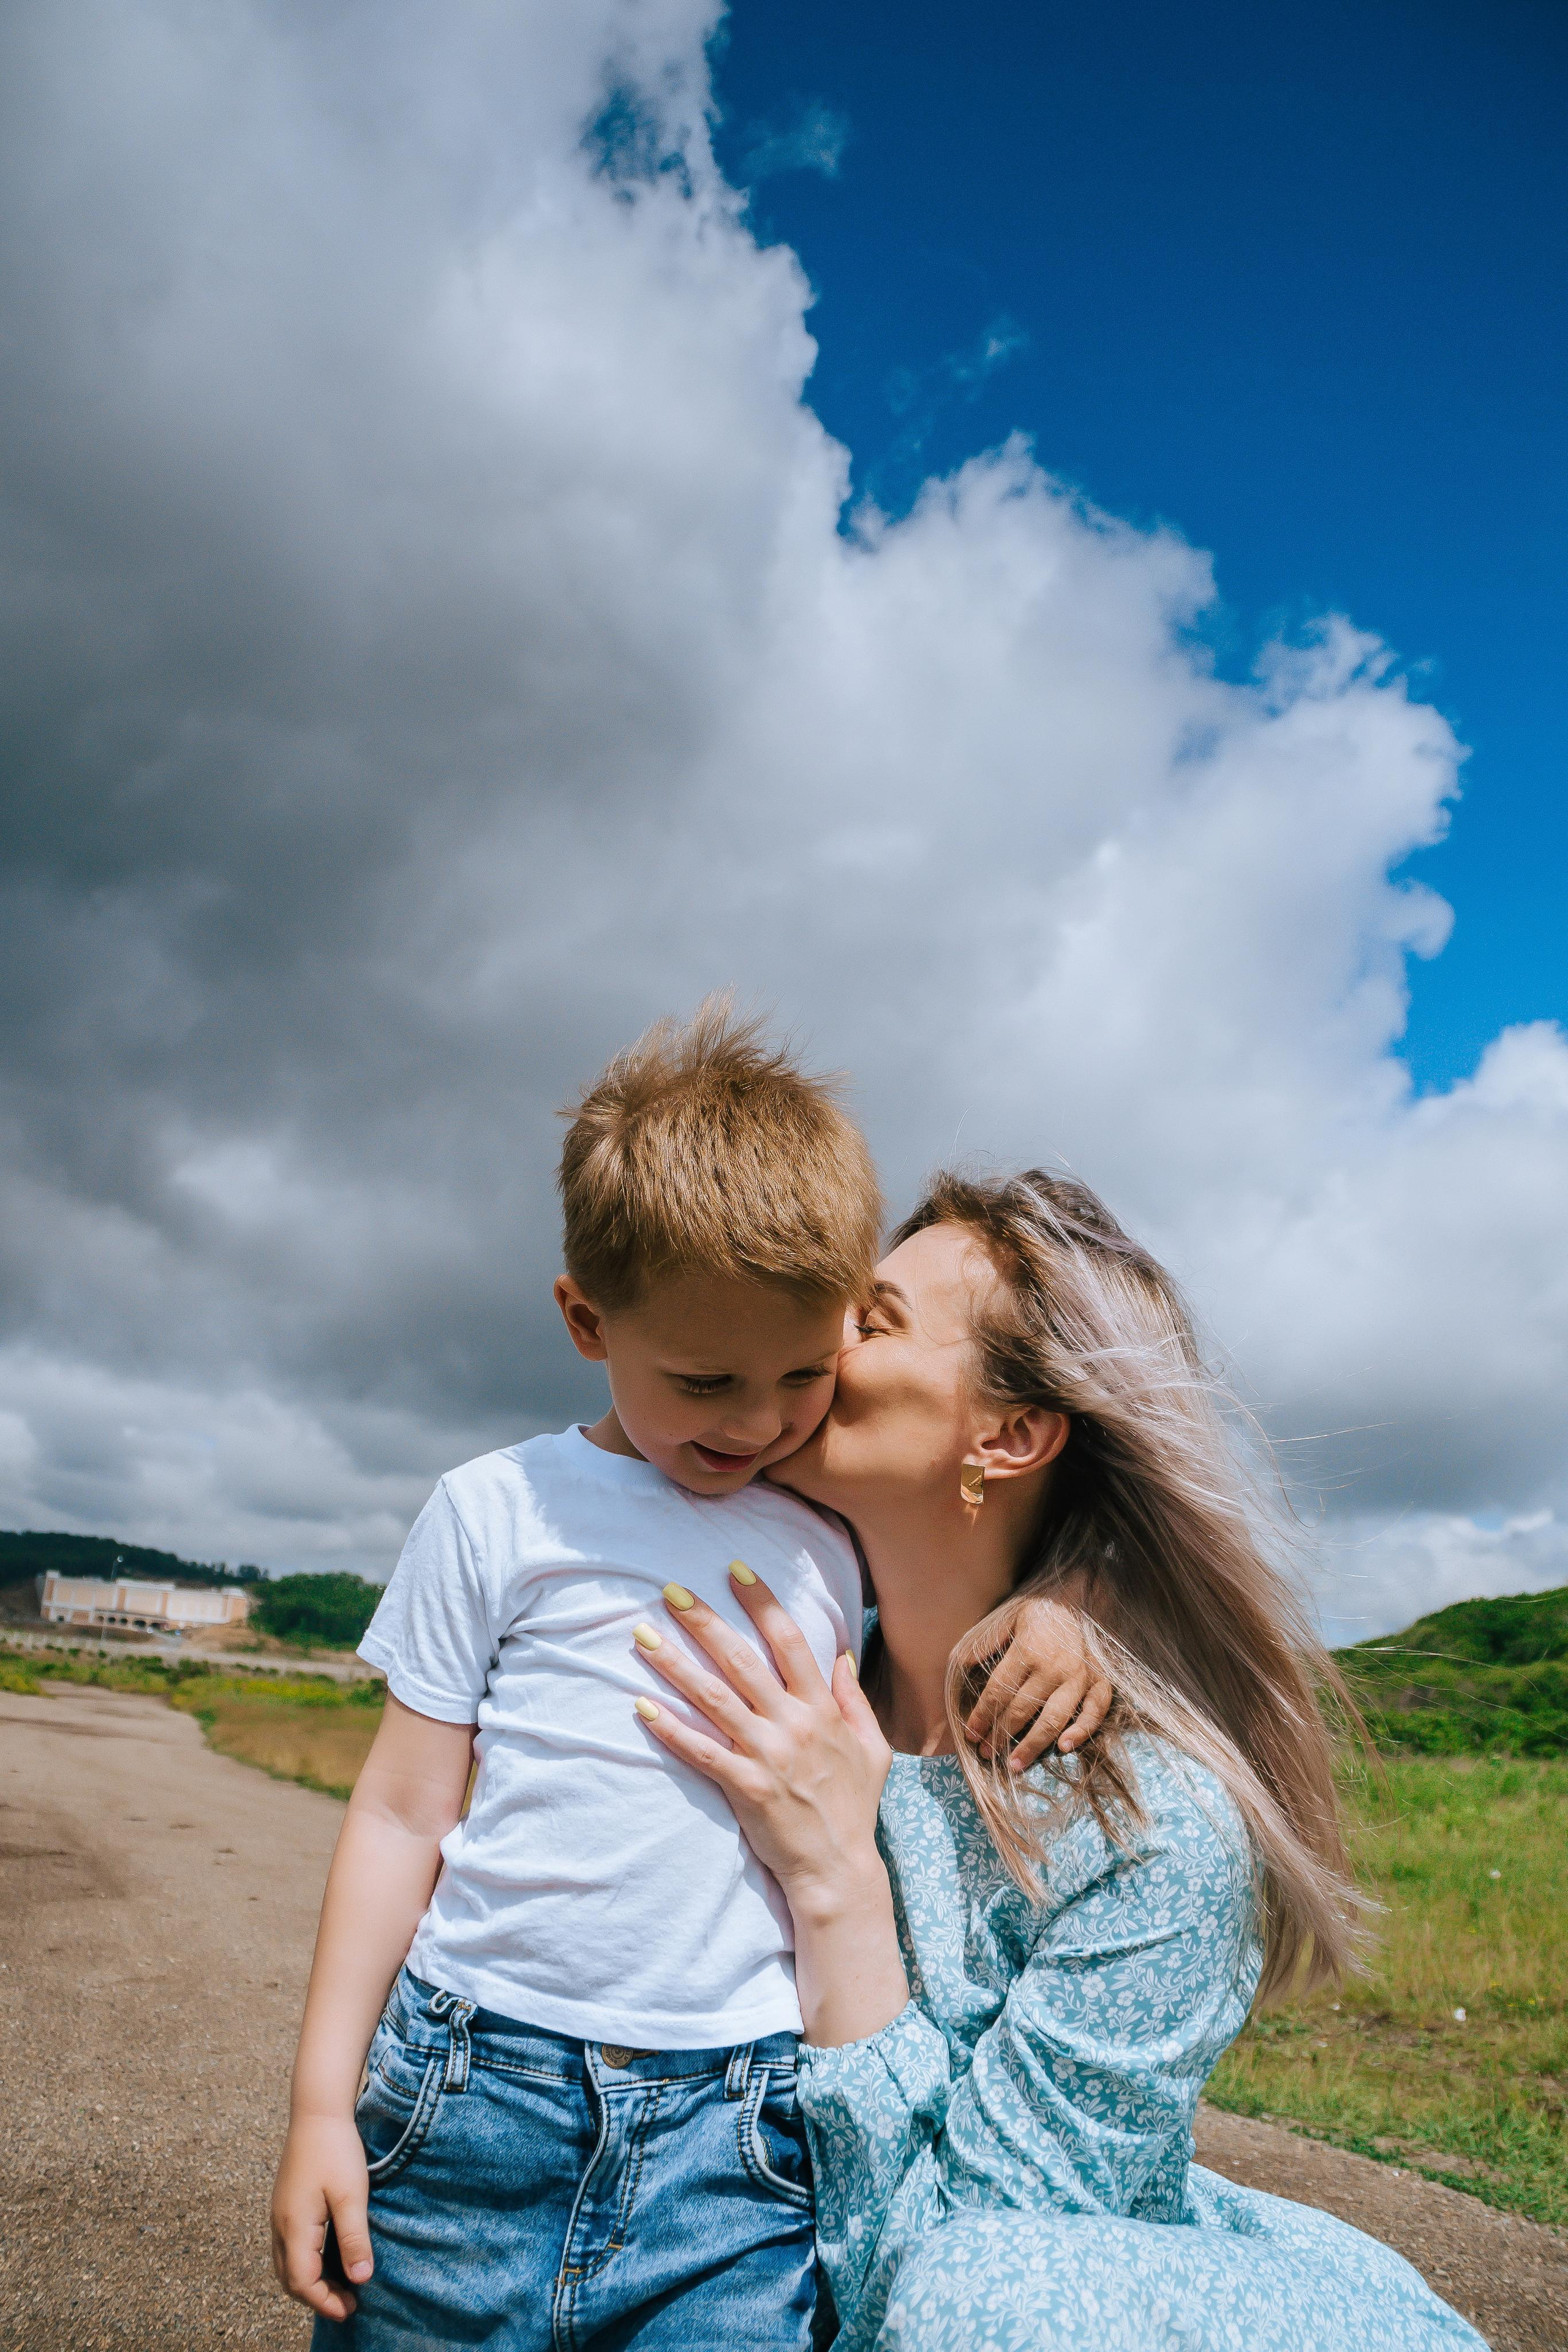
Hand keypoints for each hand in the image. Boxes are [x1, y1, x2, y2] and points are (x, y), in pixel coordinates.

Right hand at [271, 2112, 373, 2321]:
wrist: (317, 2111)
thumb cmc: (336, 2149)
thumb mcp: (352, 2195)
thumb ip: (354, 2239)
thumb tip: (360, 2279)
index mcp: (294, 2227)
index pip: (302, 2282)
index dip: (325, 2301)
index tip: (350, 2309)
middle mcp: (280, 2225)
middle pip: (290, 2279)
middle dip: (317, 2297)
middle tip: (348, 2303)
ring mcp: (279, 2215)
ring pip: (286, 2265)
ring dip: (310, 2282)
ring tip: (340, 2286)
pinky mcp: (285, 2205)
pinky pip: (289, 2247)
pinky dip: (305, 2264)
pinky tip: (328, 2258)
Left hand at [632, 1569, 891, 1917]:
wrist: (838, 1868)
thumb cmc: (854, 1807)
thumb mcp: (872, 1747)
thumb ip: (854, 1699)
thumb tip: (840, 1654)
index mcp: (822, 1708)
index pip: (789, 1640)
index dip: (762, 1601)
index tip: (735, 1569)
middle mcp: (793, 1723)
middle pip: (741, 1660)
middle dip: (704, 1621)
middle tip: (671, 1590)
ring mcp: (767, 1754)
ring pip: (713, 1698)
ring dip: (675, 1665)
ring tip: (642, 1637)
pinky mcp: (745, 1787)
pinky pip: (700, 1751)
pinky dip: (670, 1729)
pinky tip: (641, 1706)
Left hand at [965, 1595, 1112, 1772]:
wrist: (1069, 1602)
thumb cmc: (1030, 1616)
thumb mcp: (1002, 1619)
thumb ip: (983, 1642)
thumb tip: (959, 1664)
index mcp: (1027, 1651)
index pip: (998, 1691)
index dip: (982, 1715)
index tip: (970, 1733)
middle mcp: (1054, 1667)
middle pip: (1022, 1710)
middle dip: (1000, 1735)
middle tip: (985, 1752)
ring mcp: (1079, 1677)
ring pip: (1054, 1719)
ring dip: (1033, 1745)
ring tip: (1014, 1764)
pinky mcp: (1099, 1681)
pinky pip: (1095, 1711)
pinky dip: (1082, 1731)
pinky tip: (1063, 1747)